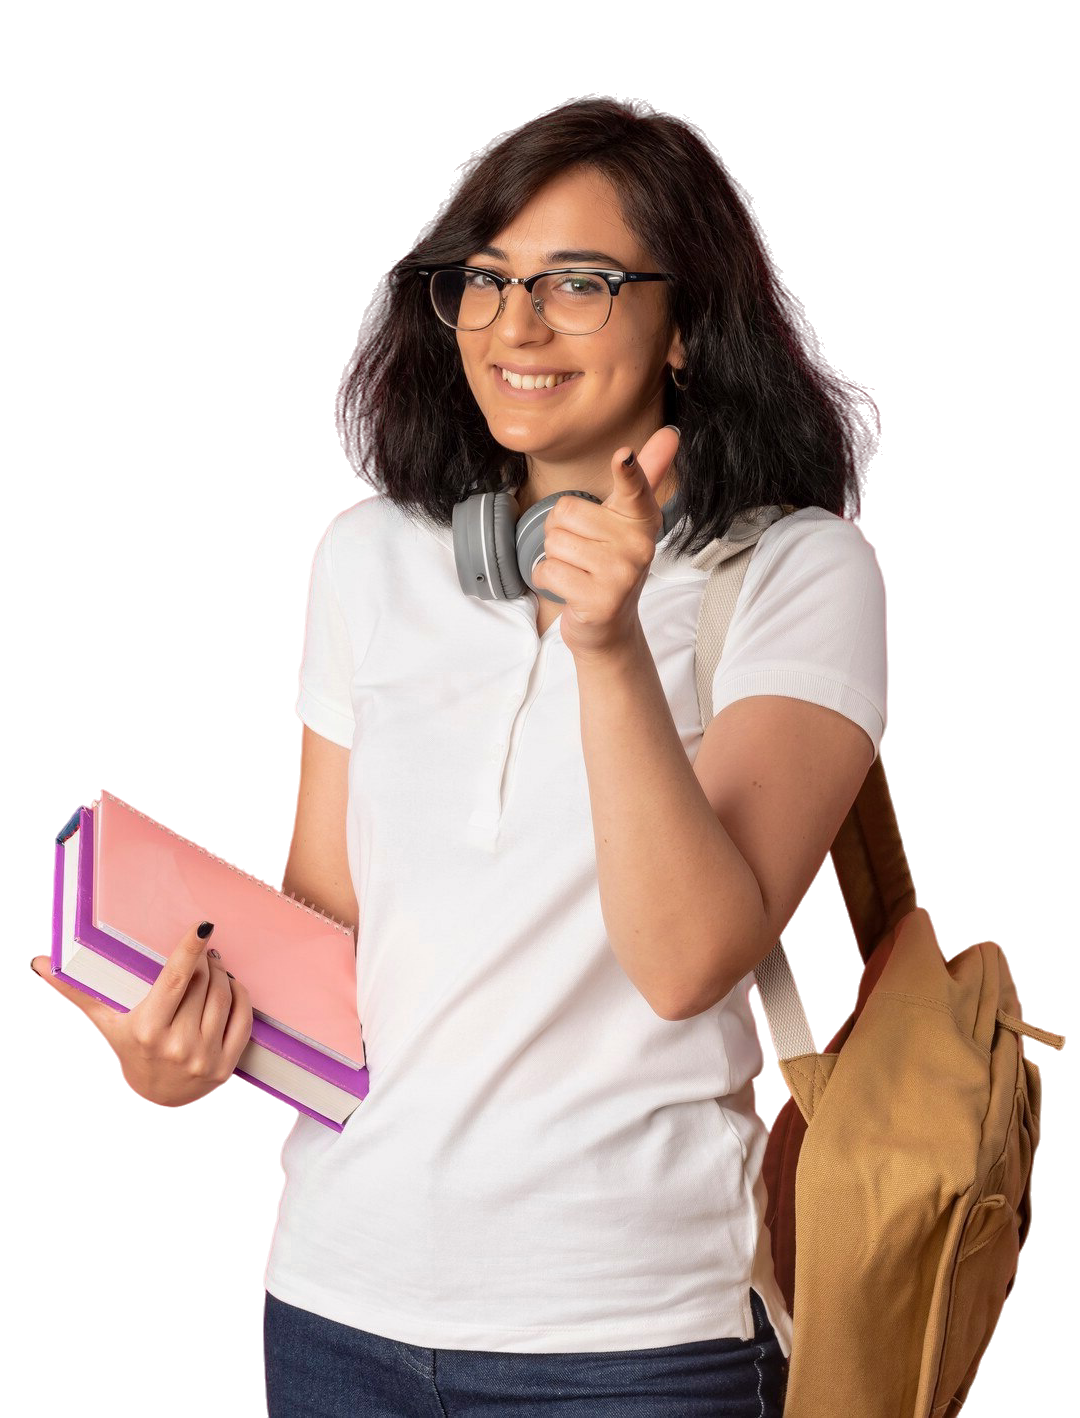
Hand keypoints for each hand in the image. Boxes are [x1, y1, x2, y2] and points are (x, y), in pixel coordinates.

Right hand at [30, 921, 252, 1108]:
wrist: (155, 1100)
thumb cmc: (129, 1049)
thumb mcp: (104, 1021)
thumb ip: (74, 991)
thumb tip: (37, 962)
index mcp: (147, 1029)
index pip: (175, 979)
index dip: (190, 949)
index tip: (204, 926)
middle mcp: (178, 1045)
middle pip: (202, 983)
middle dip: (204, 960)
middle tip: (202, 951)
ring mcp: (204, 1057)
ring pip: (224, 996)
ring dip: (222, 974)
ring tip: (213, 966)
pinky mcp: (227, 1066)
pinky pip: (243, 1018)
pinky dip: (240, 996)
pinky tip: (230, 986)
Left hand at [533, 425, 679, 660]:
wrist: (609, 627)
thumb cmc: (610, 564)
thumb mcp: (626, 520)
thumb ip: (640, 478)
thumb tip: (670, 433)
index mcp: (643, 519)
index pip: (635, 488)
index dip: (628, 471)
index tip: (623, 456)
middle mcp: (638, 546)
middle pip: (565, 511)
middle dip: (560, 532)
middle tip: (582, 553)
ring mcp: (621, 575)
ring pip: (553, 542)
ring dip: (554, 558)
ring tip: (578, 571)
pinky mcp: (600, 601)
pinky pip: (548, 571)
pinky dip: (547, 580)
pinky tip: (570, 589)